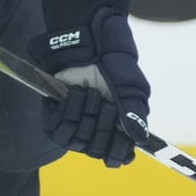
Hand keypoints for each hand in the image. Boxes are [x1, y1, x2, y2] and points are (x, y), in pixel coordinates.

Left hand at [34, 7, 150, 167]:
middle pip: (96, 150)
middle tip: (108, 105)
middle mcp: (95, 127)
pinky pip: (58, 128)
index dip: (117, 154)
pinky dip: (69, 110)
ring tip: (91, 94)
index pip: (115, 156)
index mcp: (117, 126)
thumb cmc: (114, 62)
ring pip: (76, 141)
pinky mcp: (55, 111)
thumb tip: (141, 139)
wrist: (89, 40)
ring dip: (86, 116)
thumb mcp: (130, 88)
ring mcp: (75, 120)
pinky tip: (75, 93)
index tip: (124, 150)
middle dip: (104, 127)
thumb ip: (134, 114)